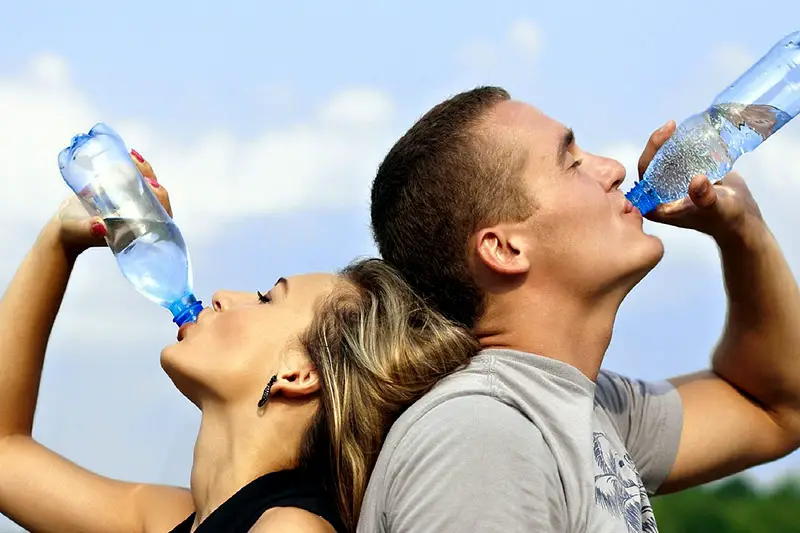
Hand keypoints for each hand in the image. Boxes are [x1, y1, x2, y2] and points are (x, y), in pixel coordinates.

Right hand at [53, 150, 172, 257]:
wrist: (65, 227)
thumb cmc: (73, 234)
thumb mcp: (80, 231)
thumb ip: (89, 231)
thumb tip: (99, 227)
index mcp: (137, 229)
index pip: (160, 215)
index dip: (161, 200)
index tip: (152, 186)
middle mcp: (138, 215)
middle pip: (155, 197)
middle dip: (151, 179)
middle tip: (139, 164)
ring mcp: (131, 203)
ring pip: (146, 185)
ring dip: (143, 170)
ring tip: (133, 156)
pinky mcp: (121, 192)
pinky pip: (133, 178)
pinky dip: (132, 167)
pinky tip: (129, 155)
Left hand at [637, 121, 763, 240]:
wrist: (742, 218)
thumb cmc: (726, 218)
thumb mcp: (716, 207)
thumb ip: (705, 197)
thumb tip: (697, 180)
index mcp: (657, 206)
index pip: (645, 174)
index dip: (651, 152)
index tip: (664, 134)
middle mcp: (660, 196)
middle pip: (652, 163)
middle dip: (659, 143)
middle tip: (671, 125)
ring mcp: (672, 186)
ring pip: (664, 159)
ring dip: (670, 143)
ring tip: (678, 127)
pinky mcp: (685, 178)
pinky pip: (678, 159)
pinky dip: (682, 146)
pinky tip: (689, 133)